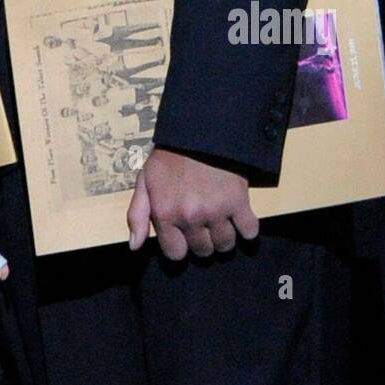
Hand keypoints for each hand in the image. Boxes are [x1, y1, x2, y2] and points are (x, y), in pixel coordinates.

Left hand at [127, 147, 258, 260]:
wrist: (199, 131)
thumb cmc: (169, 157)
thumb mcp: (145, 180)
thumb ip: (137, 214)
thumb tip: (135, 247)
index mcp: (165, 213)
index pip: (176, 254)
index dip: (180, 245)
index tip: (183, 234)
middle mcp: (190, 217)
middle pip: (202, 250)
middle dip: (202, 240)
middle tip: (202, 222)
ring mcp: (216, 211)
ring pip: (225, 245)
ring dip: (224, 237)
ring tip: (220, 221)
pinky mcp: (239, 202)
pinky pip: (250, 232)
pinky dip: (247, 229)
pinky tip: (240, 219)